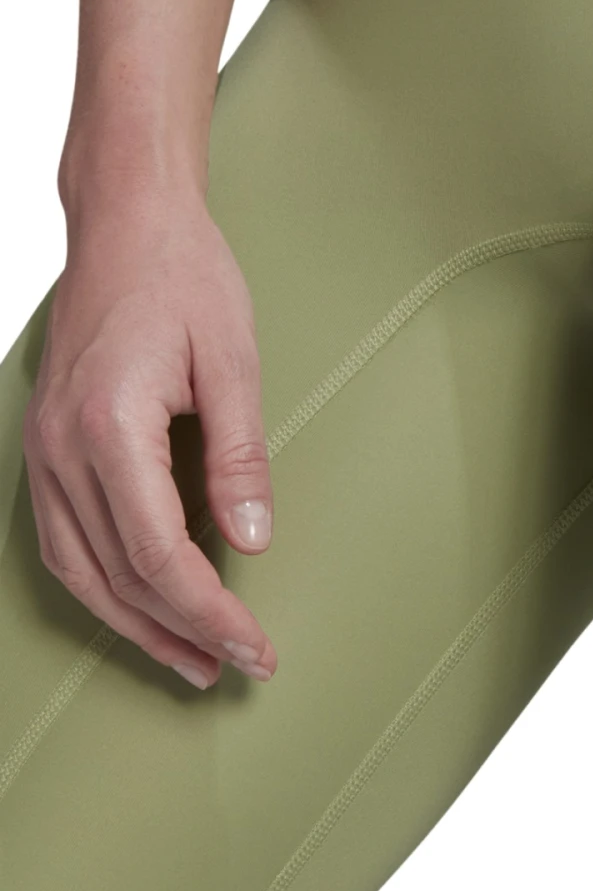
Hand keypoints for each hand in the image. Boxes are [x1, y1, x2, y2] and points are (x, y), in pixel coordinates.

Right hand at [22, 193, 276, 688]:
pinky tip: (137, 604)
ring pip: (77, 569)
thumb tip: (254, 536)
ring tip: (188, 660)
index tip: (254, 646)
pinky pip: (61, 538)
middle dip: (177, 633)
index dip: (208, 611)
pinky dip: (101, 583)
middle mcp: (59, 450)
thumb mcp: (232, 357)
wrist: (126, 223)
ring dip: (134, 623)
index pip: (157, 555)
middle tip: (236, 667)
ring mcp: (41, 450)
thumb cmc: (184, 277)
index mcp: (109, 428)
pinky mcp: (45, 445)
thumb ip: (240, 453)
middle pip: (113, 577)